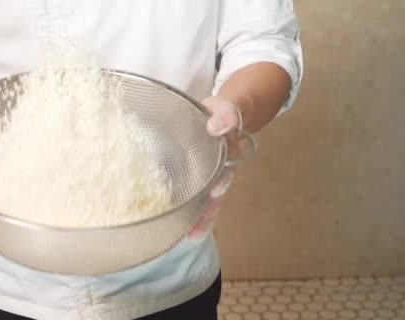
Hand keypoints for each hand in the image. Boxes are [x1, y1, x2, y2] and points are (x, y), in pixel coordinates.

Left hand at [188, 96, 241, 238]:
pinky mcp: (196, 179)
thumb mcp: (225, 107)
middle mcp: (220, 169)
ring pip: (206, 201)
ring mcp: (209, 177)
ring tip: (190, 236)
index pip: (225, 169)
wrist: (220, 115)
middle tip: (197, 229)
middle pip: (216, 194)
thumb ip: (225, 113)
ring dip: (199, 218)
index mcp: (226, 153)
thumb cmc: (219, 112)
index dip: (220, 180)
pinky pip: (193, 197)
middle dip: (208, 211)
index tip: (215, 190)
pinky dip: (188, 213)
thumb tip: (217, 125)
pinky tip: (178, 228)